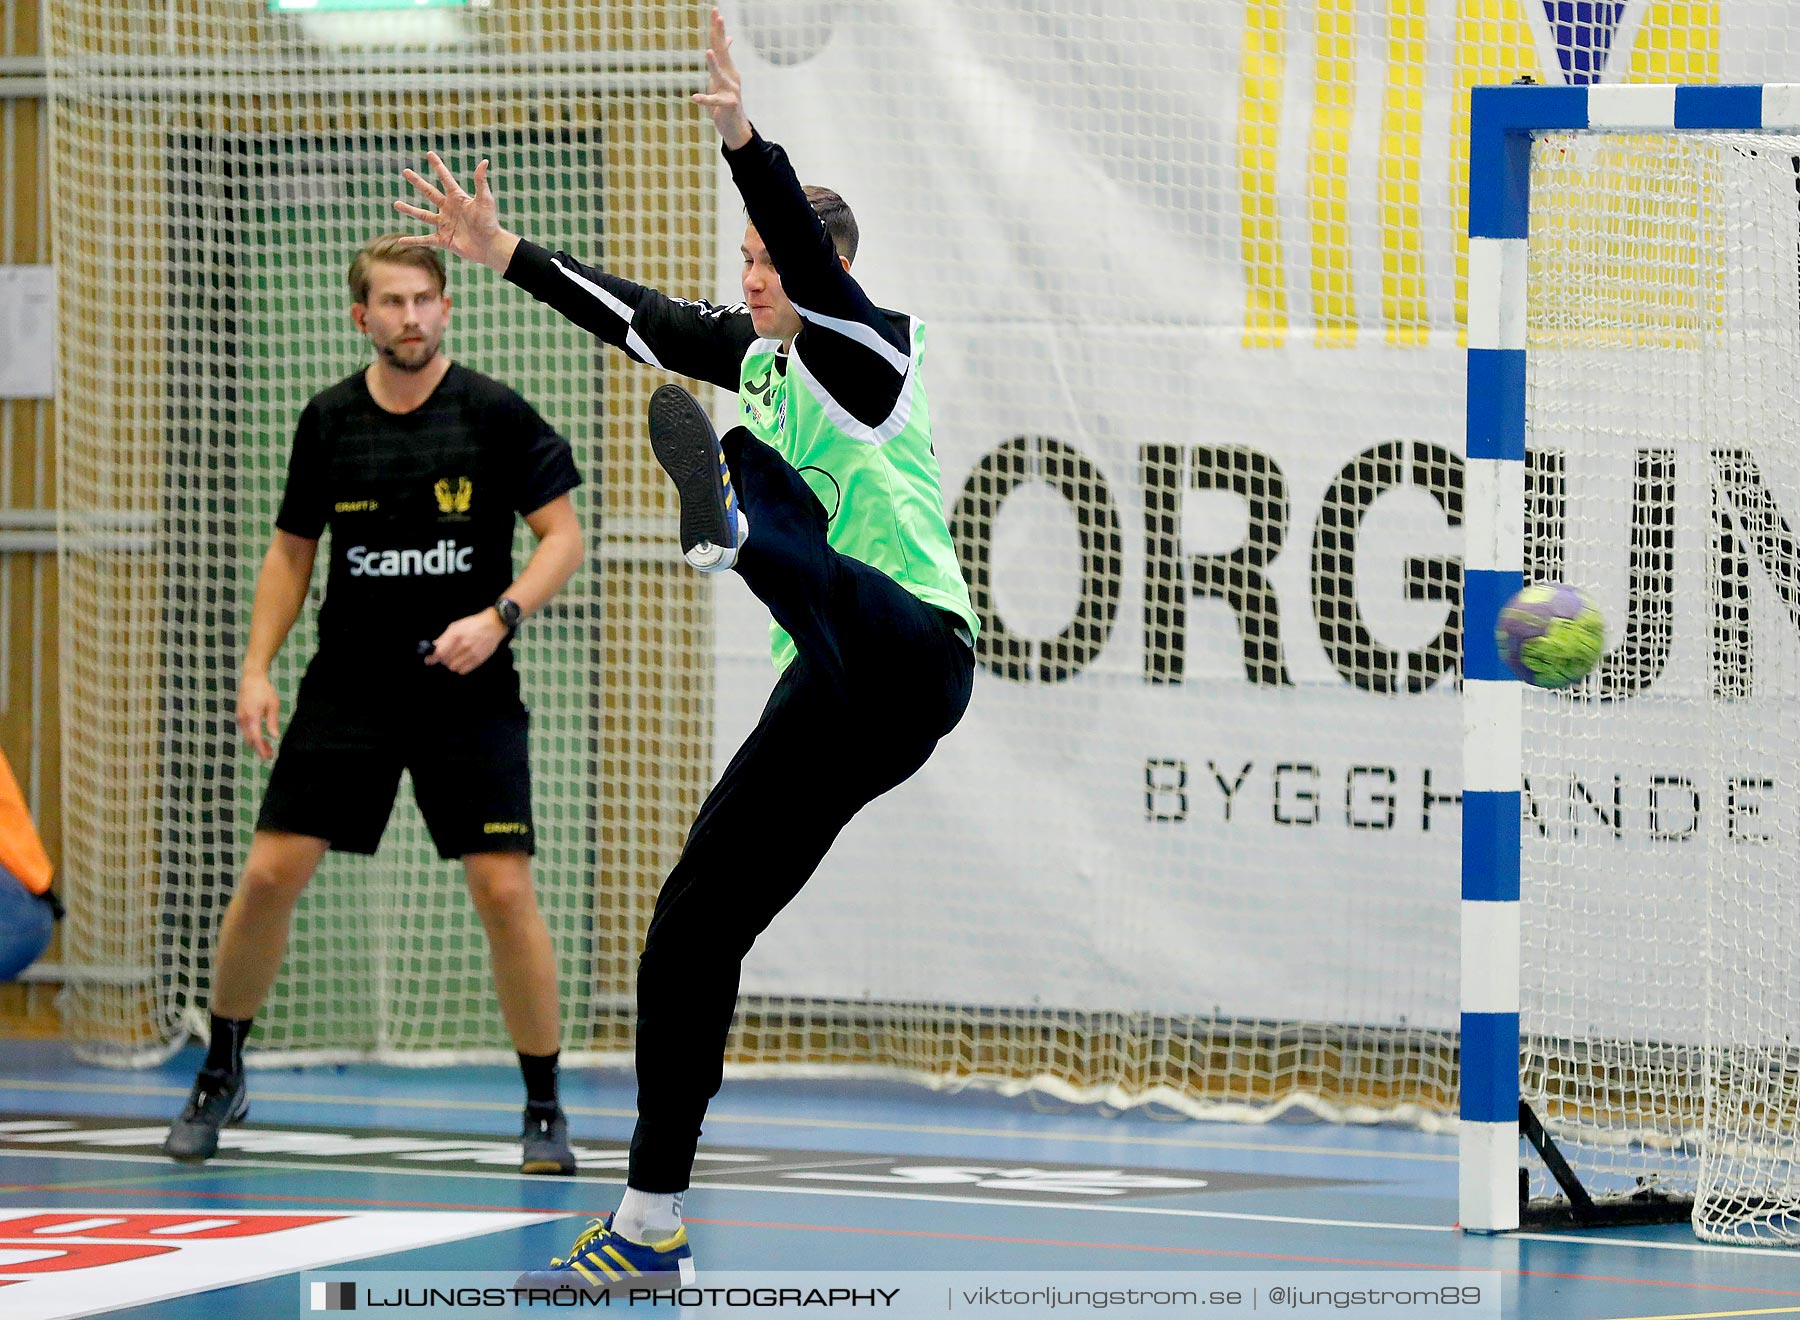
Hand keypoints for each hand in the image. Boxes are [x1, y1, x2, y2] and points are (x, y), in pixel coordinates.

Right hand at [237, 671, 280, 760]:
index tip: (267, 758)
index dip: (261, 750)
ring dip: (256, 744)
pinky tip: (261, 738)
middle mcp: (243, 719)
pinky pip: (246, 730)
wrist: (251, 678)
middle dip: (259, 749)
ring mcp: (240, 718)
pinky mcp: (240, 716)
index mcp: (252, 717)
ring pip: (247, 736)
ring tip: (269, 749)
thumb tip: (275, 737)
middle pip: (250, 740)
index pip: (256, 739)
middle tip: (270, 756)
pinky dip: (253, 737)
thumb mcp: (273, 705)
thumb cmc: (264, 691)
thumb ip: (272, 722)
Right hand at [394, 152, 519, 273]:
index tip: (429, 154)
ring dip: (409, 209)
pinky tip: (401, 241)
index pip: (445, 178)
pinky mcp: (443, 239)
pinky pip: (425, 240)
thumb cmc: (490, 222)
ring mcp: (444, 224)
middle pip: (429, 192)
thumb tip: (484, 161)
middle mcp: (448, 209)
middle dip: (417, 182)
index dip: (438, 166)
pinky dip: (413, 241)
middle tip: (405, 171)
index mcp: (457, 198)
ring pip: (423, 215)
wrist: (491, 245)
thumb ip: (480, 182)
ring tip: (396, 204)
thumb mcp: (485, 200)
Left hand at [425, 609, 508, 674]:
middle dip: (443, 659)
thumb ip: (444, 638)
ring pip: (454, 667)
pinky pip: (463, 670)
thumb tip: (434, 647)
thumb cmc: (473, 624)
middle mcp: (464, 645)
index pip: (439, 652)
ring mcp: (472, 653)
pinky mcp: (479, 659)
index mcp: (456, 635)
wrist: (493, 625)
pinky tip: (462, 661)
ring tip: (455, 658)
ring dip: (451, 664)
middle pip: (445, 661)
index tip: (429, 660)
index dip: (432, 658)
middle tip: (445, 655)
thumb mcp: (456, 626)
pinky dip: (460, 668)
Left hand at [693, 8, 752, 149]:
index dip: (717, 28)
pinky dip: (704, 99)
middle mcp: (731, 75)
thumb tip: (728, 39)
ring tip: (708, 52)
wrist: (735, 126)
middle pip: (722, 52)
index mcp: (727, 68)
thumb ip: (723, 58)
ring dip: (714, 64)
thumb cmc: (726, 99)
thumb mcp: (723, 76)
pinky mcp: (727, 105)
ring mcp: (730, 90)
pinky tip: (694, 97)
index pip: (721, 44)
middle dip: (719, 34)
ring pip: (720, 75)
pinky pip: (714, 101)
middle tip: (718, 17)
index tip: (715, 10)